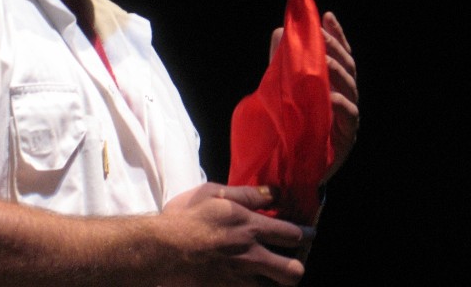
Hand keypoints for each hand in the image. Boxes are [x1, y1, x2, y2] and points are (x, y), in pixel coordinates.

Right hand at [160, 183, 313, 285]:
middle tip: (290, 260)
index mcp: (250, 227)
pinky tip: (245, 281)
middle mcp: (252, 255)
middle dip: (296, 266)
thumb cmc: (184, 217)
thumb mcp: (212, 193)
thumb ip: (245, 194)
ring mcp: (241, 278)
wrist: (161, 250)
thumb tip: (273, 192)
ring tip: (269, 274)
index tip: (308, 233)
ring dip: (274, 281)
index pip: (292, 233)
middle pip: (293, 271)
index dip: (305, 233)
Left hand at [271, 11, 359, 182]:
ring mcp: (347, 117)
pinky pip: (348, 117)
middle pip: (348, 67)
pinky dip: (340, 104)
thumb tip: (281, 32)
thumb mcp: (281, 89)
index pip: (339, 55)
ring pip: (350, 88)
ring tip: (326, 59)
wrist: (287, 168)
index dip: (336, 35)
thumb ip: (282, 63)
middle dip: (337, 48)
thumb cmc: (288, 126)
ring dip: (338, 71)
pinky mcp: (345, 137)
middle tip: (323, 35)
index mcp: (331, 83)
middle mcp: (343, 97)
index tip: (327, 16)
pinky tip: (329, 95)